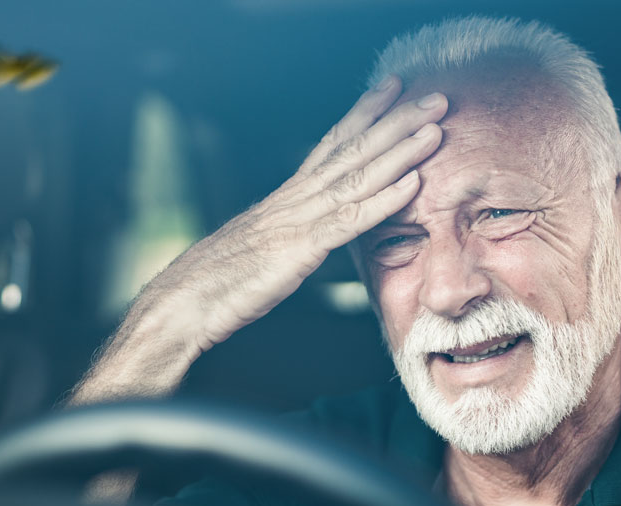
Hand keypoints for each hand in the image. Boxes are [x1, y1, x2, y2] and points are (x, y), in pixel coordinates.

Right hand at [158, 75, 445, 354]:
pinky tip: (411, 185)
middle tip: (434, 99)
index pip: (331, 144)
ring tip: (433, 130)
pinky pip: (348, 220)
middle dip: (395, 122)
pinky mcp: (299, 250)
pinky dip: (382, 201)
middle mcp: (294, 198)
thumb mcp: (264, 247)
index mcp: (287, 196)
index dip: (364, 114)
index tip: (392, 89)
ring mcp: (298, 221)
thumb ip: (292, 232)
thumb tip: (313, 231)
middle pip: (352, 150)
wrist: (186, 301)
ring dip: (398, 152)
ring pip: (356, 177)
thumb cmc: (221, 280)